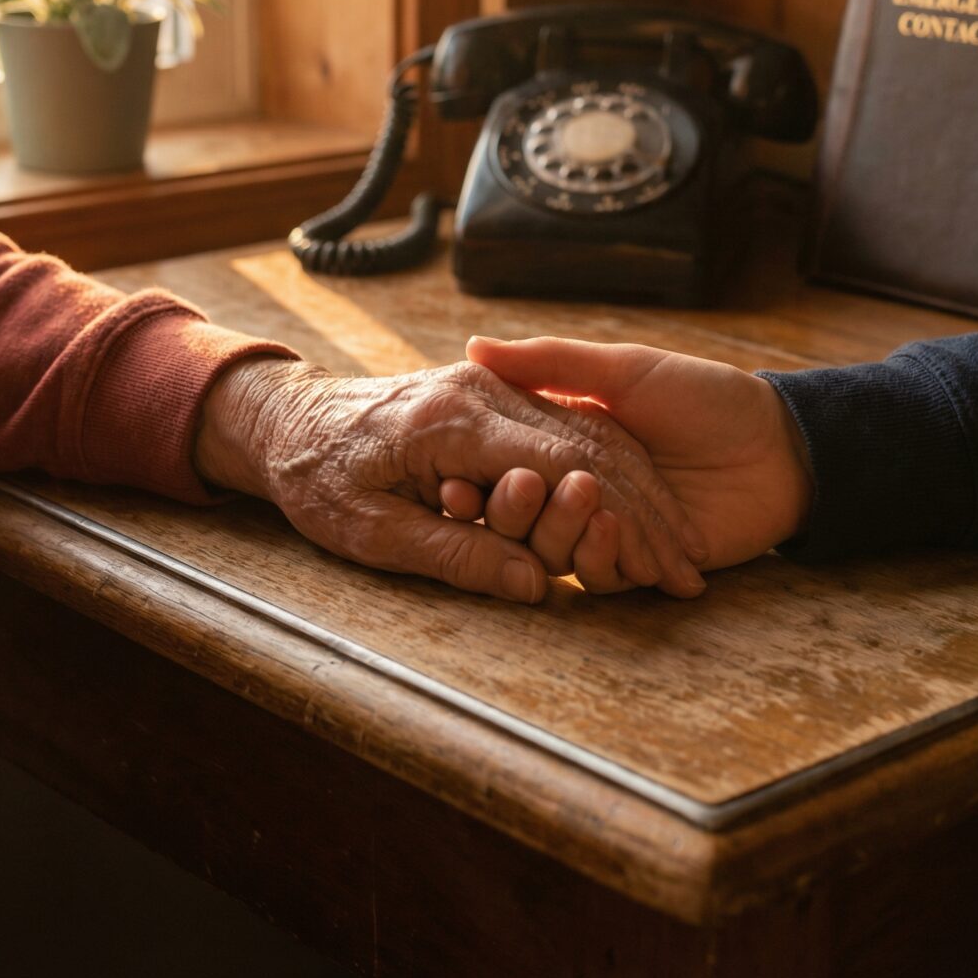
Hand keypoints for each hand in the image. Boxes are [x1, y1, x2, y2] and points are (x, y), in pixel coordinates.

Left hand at [193, 358, 707, 603]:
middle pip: (589, 448)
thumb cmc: (317, 478)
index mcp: (452, 421)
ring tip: (681, 548)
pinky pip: (569, 424)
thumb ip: (454, 554)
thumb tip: (534, 588)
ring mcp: (492, 388)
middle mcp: (483, 393)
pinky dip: (613, 466)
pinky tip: (642, 505)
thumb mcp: (369, 531)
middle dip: (646, 511)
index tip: (658, 565)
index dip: (615, 519)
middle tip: (689, 570)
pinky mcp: (495, 395)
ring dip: (640, 490)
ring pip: (590, 432)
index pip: (558, 469)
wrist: (288, 418)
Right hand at [465, 336, 814, 575]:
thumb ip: (551, 362)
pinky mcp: (642, 567)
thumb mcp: (623, 369)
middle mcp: (580, 491)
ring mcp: (610, 532)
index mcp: (565, 443)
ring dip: (560, 531)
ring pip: (556, 551)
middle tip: (521, 489)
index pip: (504, 468)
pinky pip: (604, 577)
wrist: (778, 445)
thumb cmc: (705, 397)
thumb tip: (473, 347)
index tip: (455, 480)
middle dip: (514, 509)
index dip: (477, 478)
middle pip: (521, 517)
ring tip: (585, 501)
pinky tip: (615, 530)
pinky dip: (602, 558)